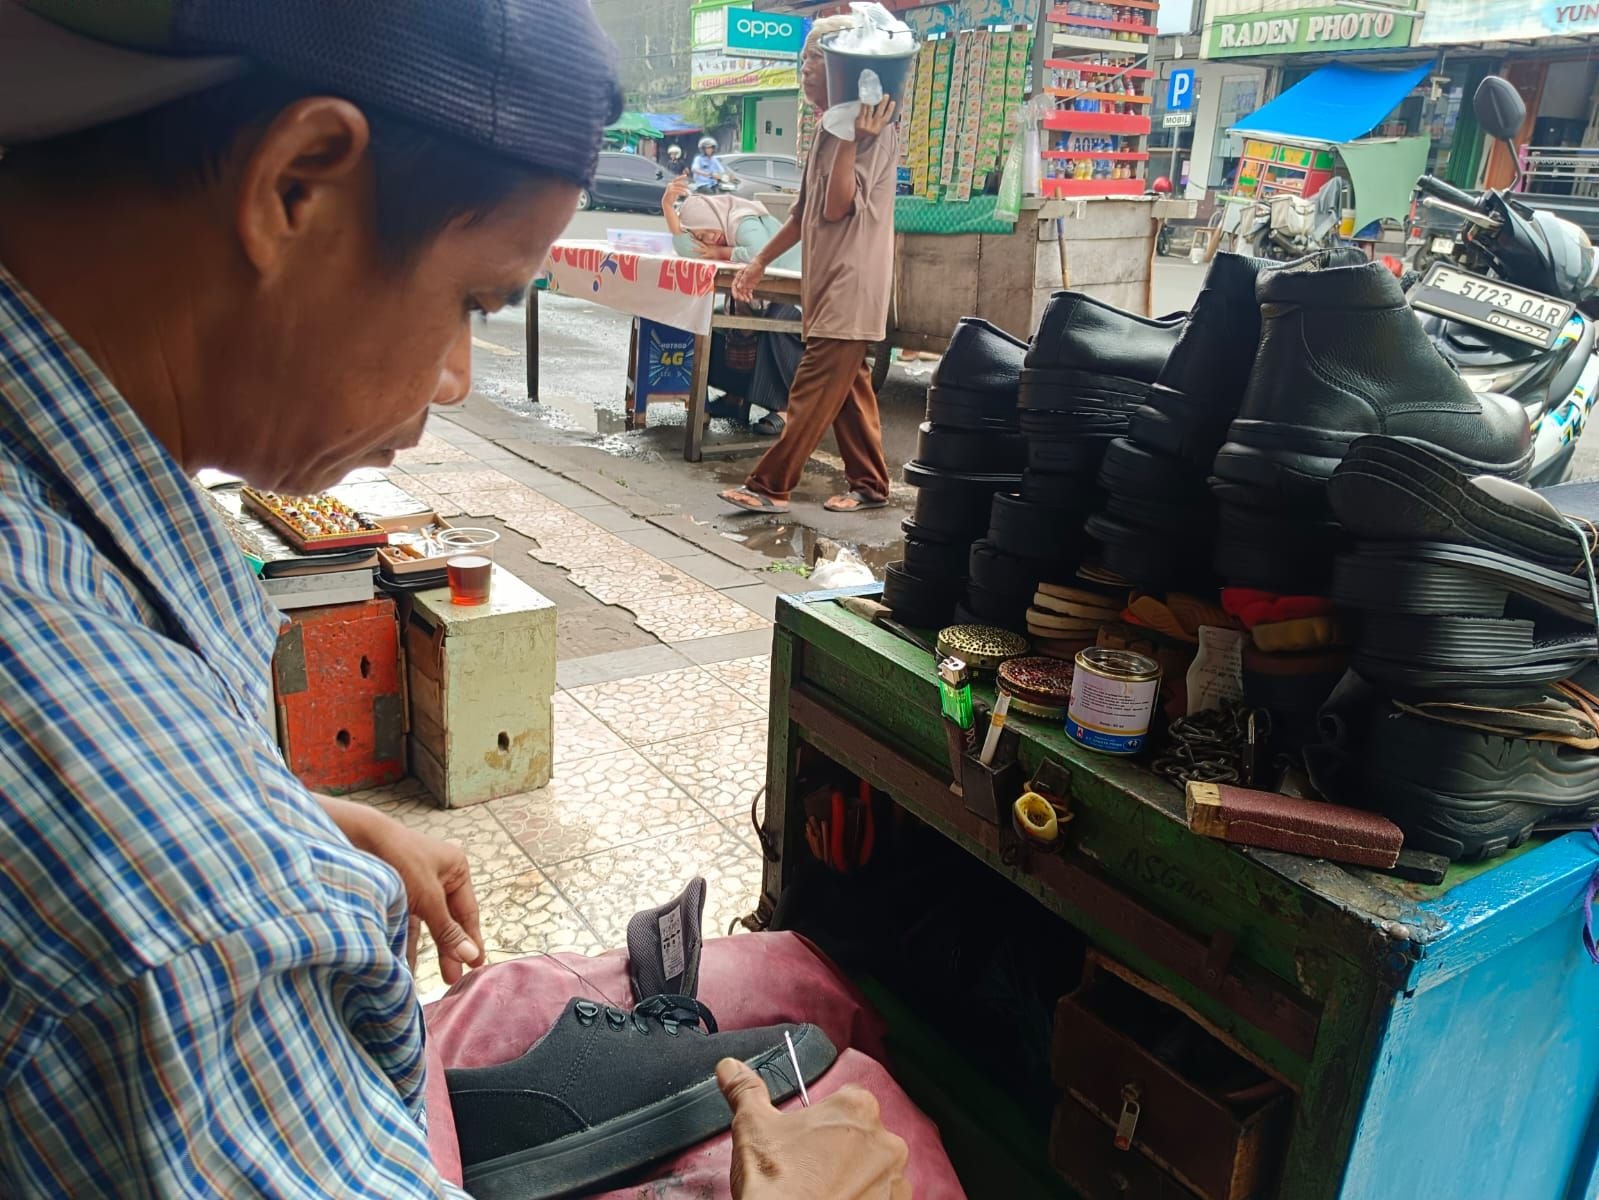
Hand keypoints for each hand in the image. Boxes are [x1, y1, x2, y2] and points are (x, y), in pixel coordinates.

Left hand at [324, 799, 484, 984]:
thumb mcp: (429, 897)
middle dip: (449, 949)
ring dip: (425, 948)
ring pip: (425, 923)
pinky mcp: (395, 892)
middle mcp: (438, 876)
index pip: (468, 911)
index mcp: (456, 869)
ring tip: (427, 977)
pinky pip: (404, 921)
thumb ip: (447, 930)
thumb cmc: (401, 859)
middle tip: (453, 978)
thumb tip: (471, 955)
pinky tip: (403, 963)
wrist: (357, 838)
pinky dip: (404, 940)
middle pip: (447, 920)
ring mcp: (416, 884)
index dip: (472, 939)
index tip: (476, 965)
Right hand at [665, 176, 691, 204]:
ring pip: (678, 188)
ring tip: (687, 193)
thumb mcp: (677, 191)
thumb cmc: (672, 197)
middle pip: (678, 183)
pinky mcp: (670, 192)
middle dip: (684, 185)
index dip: (681, 177)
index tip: (686, 175)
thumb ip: (680, 188)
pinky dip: (681, 192)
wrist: (666, 202)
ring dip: (683, 190)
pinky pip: (677, 191)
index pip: (677, 179)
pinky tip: (684, 194)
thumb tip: (686, 185)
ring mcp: (669, 188)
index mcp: (671, 184)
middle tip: (688, 187)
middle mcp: (670, 185)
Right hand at [719, 1059, 909, 1199]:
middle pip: (862, 1136)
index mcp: (856, 1109)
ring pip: (874, 1170)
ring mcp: (895, 1180)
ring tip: (821, 1193)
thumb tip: (730, 1068)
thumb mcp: (752, 1128)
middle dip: (839, 1150)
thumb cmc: (777, 1186)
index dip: (822, 1121)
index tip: (806, 1140)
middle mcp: (886, 1141)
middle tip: (810, 1170)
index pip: (845, 1101)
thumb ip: (746, 1090)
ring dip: (856, 1177)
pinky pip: (883, 1199)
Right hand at [733, 259, 766, 302]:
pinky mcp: (750, 285)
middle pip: (738, 290)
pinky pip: (749, 292)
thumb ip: (743, 280)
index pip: (734, 285)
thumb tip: (738, 287)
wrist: (760, 265)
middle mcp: (741, 281)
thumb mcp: (748, 272)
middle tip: (743, 300)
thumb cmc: (753, 266)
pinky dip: (749, 296)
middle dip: (740, 295)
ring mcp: (746, 284)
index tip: (736, 297)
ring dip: (744, 297)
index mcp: (739, 277)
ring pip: (743, 292)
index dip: (734, 292)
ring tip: (747, 300)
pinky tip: (750, 298)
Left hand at [855, 99, 896, 139]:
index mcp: (880, 127)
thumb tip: (886, 112)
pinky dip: (863, 105)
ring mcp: (867, 123)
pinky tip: (864, 100)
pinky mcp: (859, 122)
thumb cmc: (868, 136)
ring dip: (873, 101)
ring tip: (875, 95)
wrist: (858, 143)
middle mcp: (874, 125)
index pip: (887, 117)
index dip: (890, 109)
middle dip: (883, 103)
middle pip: (880, 112)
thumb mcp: (877, 131)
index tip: (893, 102)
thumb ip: (880, 123)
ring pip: (870, 110)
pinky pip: (862, 111)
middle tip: (886, 95)